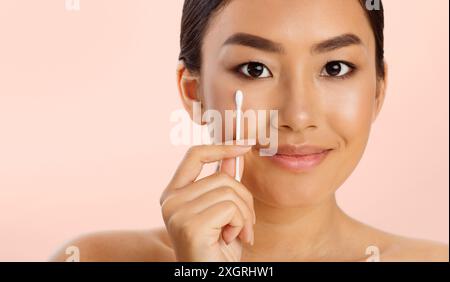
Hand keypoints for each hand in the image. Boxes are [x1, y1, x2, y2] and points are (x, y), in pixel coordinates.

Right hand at [160, 144, 255, 260]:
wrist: (209, 277)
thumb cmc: (217, 249)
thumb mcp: (223, 212)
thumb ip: (223, 184)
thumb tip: (234, 156)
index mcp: (173, 195)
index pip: (194, 155)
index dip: (220, 148)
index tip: (244, 146)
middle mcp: (170, 201)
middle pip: (222, 177)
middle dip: (244, 199)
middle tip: (246, 224)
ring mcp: (177, 212)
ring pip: (229, 191)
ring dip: (244, 215)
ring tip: (238, 234)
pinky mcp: (190, 225)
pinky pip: (231, 208)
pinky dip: (241, 224)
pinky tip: (231, 240)